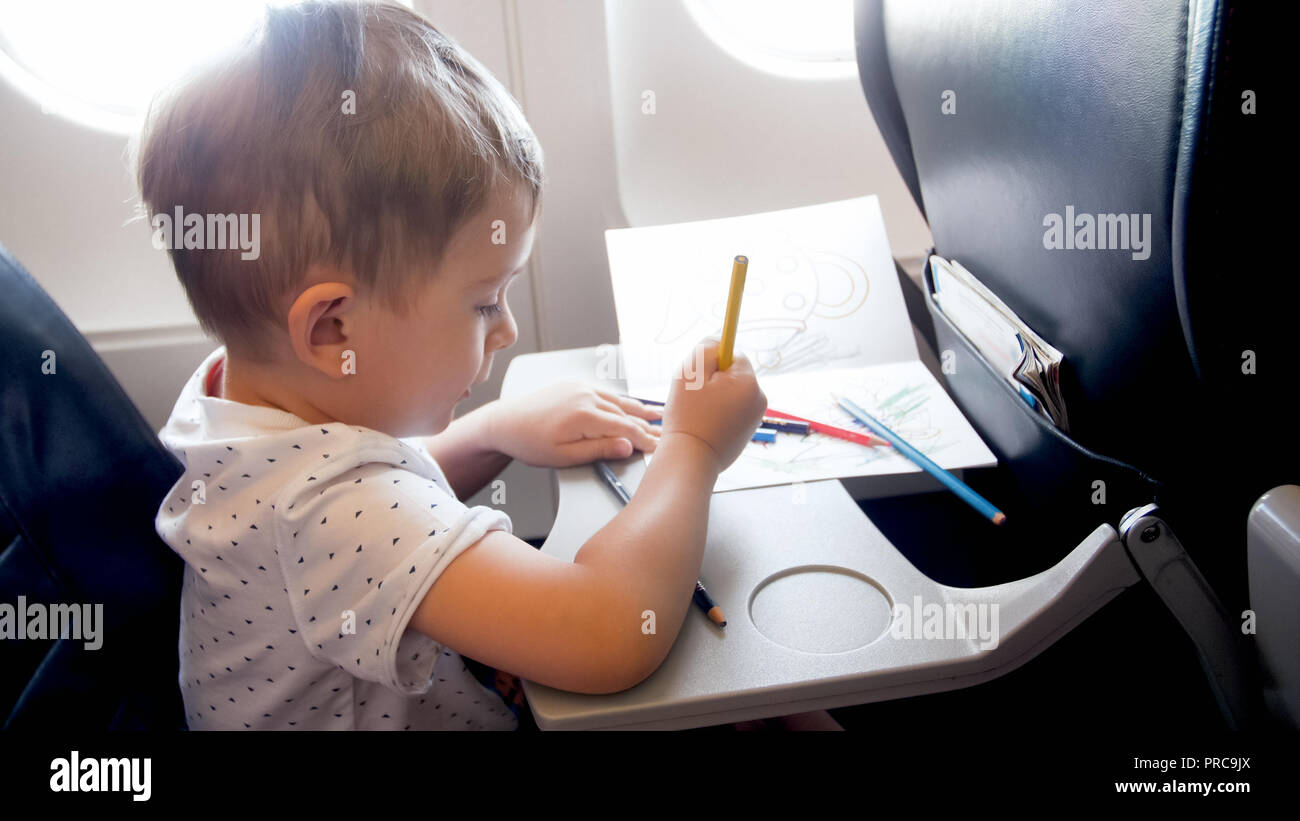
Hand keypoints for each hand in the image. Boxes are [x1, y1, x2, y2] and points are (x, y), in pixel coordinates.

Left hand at [486, 382, 662, 467]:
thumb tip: (627, 446)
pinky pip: (606, 393)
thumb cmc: (529, 442)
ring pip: (619, 401)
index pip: (626, 429)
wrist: (505, 422)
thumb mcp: (565, 456)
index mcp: (585, 415)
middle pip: (626, 414)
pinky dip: (622, 400)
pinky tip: (631, 405)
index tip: (659, 448)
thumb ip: (599, 450)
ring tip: (659, 415)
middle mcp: (586, 396)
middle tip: (668, 434)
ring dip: (640, 410)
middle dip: (648, 426)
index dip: (645, 440)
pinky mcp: (575, 385)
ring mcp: (581, 388)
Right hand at [661, 337, 766, 472]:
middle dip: (712, 381)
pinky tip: (705, 426)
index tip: (699, 377)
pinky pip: (730, 412)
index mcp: (749, 382)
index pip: (732, 354)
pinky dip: (717, 414)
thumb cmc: (688, 416)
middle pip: (732, 375)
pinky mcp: (746, 432)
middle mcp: (759, 398)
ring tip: (698, 414)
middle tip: (694, 398)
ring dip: (713, 398)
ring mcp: (755, 418)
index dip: (711, 363)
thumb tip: (720, 340)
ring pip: (730, 393)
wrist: (691, 460)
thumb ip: (706, 348)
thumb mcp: (690, 372)